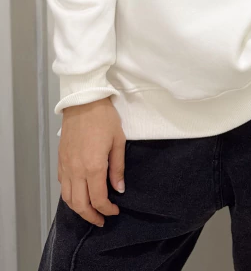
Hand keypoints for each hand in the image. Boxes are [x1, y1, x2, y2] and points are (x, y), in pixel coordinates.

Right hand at [58, 97, 125, 226]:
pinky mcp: (60, 160)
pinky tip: (79, 194)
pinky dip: (69, 195)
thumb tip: (119, 189)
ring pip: (67, 198)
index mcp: (93, 167)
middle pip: (80, 204)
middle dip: (91, 216)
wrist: (83, 101)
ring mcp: (66, 166)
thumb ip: (118, 168)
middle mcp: (76, 170)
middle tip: (102, 220)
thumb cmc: (104, 118)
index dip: (106, 210)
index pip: (98, 199)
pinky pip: (62, 185)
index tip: (114, 211)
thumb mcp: (118, 141)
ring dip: (78, 209)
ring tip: (90, 211)